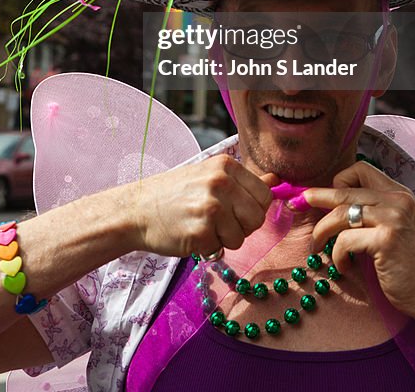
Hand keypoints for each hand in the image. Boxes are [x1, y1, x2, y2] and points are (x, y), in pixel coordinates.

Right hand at [129, 155, 276, 258]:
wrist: (138, 210)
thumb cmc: (175, 194)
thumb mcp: (209, 176)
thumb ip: (244, 181)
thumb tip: (276, 180)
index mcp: (226, 166)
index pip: (264, 195)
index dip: (252, 209)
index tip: (234, 210)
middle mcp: (221, 182)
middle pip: (257, 217)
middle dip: (242, 226)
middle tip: (218, 222)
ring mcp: (211, 206)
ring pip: (241, 237)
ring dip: (224, 239)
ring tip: (202, 226)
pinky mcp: (201, 231)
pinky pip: (221, 249)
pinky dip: (208, 247)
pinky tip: (191, 234)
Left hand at [304, 160, 414, 320]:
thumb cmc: (413, 266)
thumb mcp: (397, 229)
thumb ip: (375, 214)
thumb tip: (336, 209)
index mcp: (399, 193)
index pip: (361, 169)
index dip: (339, 181)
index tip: (326, 199)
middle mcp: (397, 200)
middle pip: (344, 190)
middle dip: (317, 198)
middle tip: (298, 205)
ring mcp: (392, 218)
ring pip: (341, 213)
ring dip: (323, 231)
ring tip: (318, 246)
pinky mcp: (386, 240)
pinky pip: (345, 240)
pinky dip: (337, 254)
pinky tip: (343, 266)